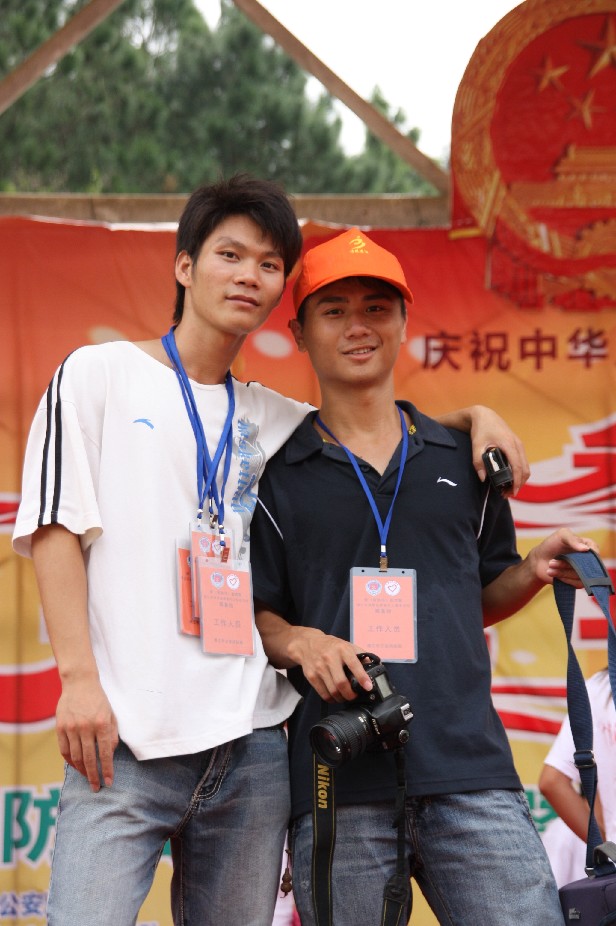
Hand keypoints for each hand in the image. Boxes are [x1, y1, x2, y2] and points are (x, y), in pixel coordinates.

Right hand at [55, 675, 118, 791]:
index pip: (105, 753)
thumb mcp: (111, 715)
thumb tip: (110, 754)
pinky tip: (76, 766)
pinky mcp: (60, 727)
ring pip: (76, 756)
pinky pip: (64, 750)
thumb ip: (112, 734)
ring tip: (87, 778)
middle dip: (94, 776)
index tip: (109, 782)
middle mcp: (86, 727)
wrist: (80, 683)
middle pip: (90, 758)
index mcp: (102, 723)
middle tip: (96, 787)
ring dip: (82, 770)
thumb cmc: (99, 700)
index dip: (107, 770)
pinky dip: (70, 761)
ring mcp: (71, 727)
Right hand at [288, 628, 373, 702]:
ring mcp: (319, 667)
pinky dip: (331, 699)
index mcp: (342, 649)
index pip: (354, 664)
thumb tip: (375, 665)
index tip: (368, 687)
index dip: (362, 677)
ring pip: (332, 691)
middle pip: (341, 683)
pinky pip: (323, 693)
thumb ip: (361, 654)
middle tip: (354, 696)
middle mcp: (330, 658)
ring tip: (345, 697)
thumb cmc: (331, 646)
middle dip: (350, 694)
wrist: (307, 643)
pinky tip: (335, 697)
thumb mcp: (347, 645)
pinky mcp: (311, 675)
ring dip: (341, 698)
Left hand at [468, 406, 529, 495]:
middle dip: (519, 484)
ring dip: (520, 480)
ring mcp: (519, 445)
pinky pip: (523, 462)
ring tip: (508, 489)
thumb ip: (478, 462)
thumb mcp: (476, 446)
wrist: (485, 416)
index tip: (512, 492)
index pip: (517, 467)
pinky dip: (519, 473)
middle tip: (507, 494)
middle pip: (525, 469)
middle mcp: (517, 445)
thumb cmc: (480, 430)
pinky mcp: (518, 446)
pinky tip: (511, 479)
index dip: (516, 481)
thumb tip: (483, 478)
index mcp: (508, 444)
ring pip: (526, 467)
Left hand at [534, 528, 597, 585]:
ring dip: (562, 571)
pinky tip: (553, 573)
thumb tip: (586, 549)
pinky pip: (577, 583)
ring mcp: (584, 572)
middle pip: (587, 565)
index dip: (586, 555)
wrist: (539, 559)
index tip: (574, 555)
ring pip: (580, 575)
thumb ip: (572, 539)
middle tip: (551, 562)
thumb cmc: (551, 545)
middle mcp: (589, 560)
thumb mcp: (561, 535)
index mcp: (588, 546)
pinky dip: (563, 579)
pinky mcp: (578, 582)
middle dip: (567, 564)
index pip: (595, 551)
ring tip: (550, 565)